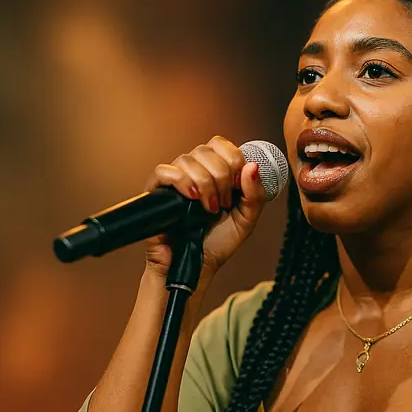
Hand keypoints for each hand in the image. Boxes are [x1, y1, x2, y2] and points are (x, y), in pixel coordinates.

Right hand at [141, 136, 266, 276]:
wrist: (196, 267)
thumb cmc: (217, 244)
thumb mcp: (246, 219)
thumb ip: (255, 194)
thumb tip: (252, 166)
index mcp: (214, 173)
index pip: (221, 144)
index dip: (233, 159)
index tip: (238, 185)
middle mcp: (194, 172)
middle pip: (206, 149)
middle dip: (222, 176)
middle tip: (223, 203)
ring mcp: (174, 181)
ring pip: (187, 159)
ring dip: (205, 184)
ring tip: (209, 209)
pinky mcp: (156, 192)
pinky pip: (164, 171)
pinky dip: (182, 181)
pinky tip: (192, 199)